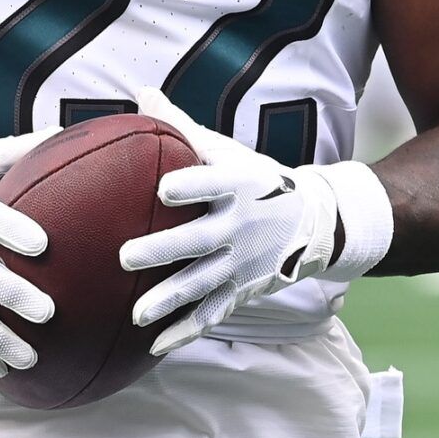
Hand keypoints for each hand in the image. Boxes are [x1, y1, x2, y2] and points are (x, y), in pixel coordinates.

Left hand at [117, 88, 341, 357]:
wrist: (312, 220)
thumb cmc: (255, 179)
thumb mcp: (228, 151)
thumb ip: (183, 128)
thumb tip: (141, 94)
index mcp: (235, 184)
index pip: (211, 184)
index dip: (190, 186)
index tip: (163, 189)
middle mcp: (239, 224)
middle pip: (198, 239)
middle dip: (164, 250)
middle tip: (126, 255)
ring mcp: (242, 261)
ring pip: (202, 283)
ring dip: (169, 299)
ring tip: (137, 313)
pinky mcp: (243, 289)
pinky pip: (213, 313)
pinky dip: (186, 331)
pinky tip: (156, 344)